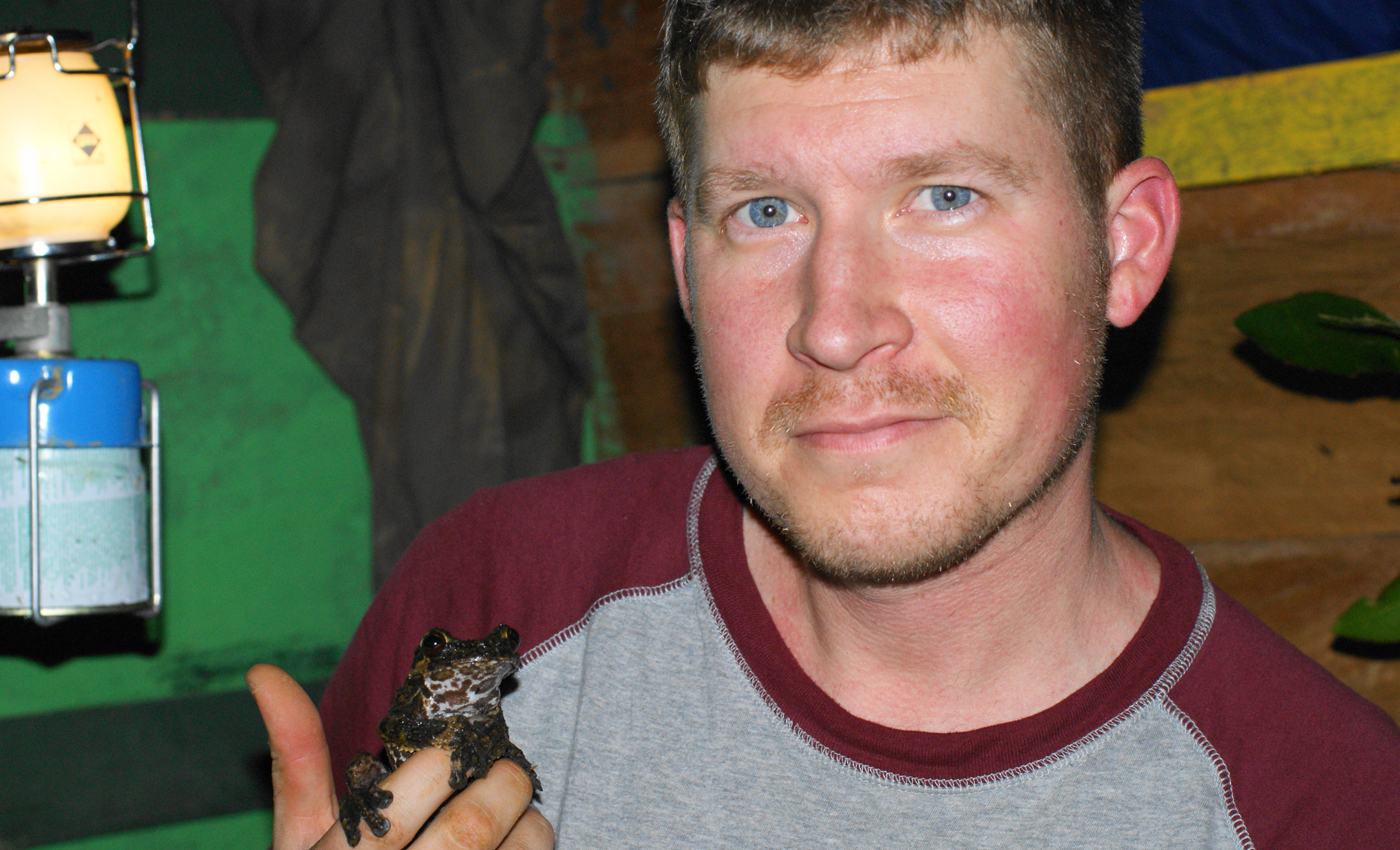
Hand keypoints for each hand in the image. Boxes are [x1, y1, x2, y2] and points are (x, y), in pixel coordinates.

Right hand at [246, 664, 552, 848]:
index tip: (451, 748)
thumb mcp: (301, 835)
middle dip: (499, 781)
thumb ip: (296, 757)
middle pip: (469, 829)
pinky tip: (516, 841)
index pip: (397, 815)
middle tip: (501, 764)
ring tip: (512, 807)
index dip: (439, 767)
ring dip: (527, 816)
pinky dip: (534, 844)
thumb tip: (264, 672)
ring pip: (519, 849)